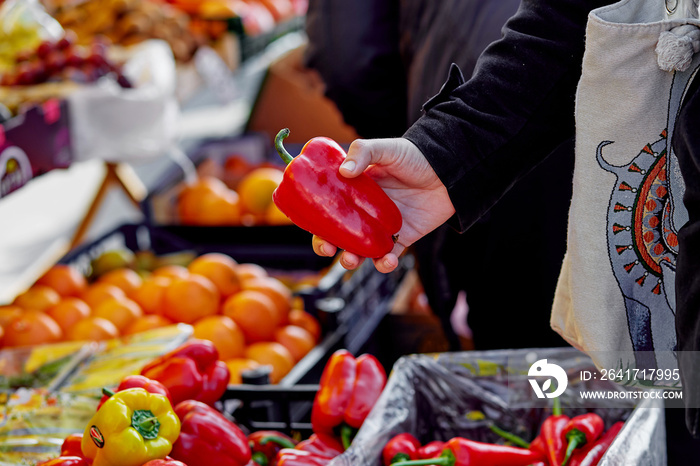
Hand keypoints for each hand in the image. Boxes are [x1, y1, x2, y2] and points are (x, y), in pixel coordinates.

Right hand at [312, 137, 454, 272]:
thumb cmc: (415, 155)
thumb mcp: (386, 148)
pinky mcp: (403, 238)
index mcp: (355, 191)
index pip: (329, 208)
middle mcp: (365, 211)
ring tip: (351, 260)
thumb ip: (363, 152)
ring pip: (361, 250)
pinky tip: (387, 261)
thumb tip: (343, 171)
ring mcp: (383, 227)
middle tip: (328, 250)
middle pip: (339, 233)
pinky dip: (385, 264)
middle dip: (329, 246)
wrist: (450, 169)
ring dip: (352, 260)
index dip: (317, 220)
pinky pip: (389, 257)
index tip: (313, 228)